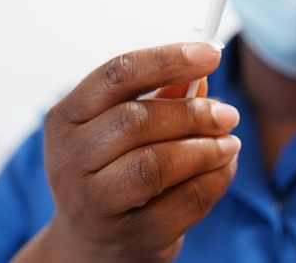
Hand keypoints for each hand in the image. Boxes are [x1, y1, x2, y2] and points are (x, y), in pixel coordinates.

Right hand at [17, 42, 239, 262]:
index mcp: (66, 118)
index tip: (212, 53)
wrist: (93, 245)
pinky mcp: (127, 237)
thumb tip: (202, 73)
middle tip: (228, 114)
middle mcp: (69, 160)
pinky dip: (213, 181)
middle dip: (193, 113)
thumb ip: (161, 97)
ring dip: (205, 150)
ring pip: (156, 164)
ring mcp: (93, 203)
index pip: (116, 74)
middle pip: (137, 120)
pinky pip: (182, 203)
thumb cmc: (112, 170)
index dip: (167, 59)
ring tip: (230, 144)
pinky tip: (224, 169)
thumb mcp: (124, 129)